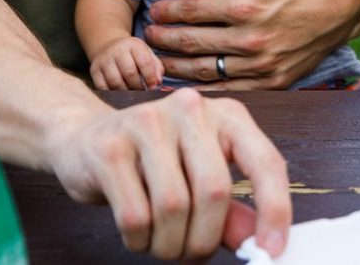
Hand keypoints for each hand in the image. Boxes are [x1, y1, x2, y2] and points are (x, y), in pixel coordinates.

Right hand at [46, 89, 289, 259]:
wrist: (85, 140)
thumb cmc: (155, 163)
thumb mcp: (202, 177)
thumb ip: (233, 210)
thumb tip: (263, 244)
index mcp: (228, 115)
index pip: (266, 162)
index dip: (275, 210)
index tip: (272, 250)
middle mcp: (192, 109)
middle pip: (215, 190)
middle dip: (205, 238)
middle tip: (194, 255)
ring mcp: (148, 123)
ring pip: (173, 207)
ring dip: (170, 244)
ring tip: (163, 244)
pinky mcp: (110, 148)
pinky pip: (134, 216)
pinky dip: (139, 240)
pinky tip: (137, 234)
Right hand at [90, 37, 163, 90]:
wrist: (109, 46)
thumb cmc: (133, 54)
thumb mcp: (147, 54)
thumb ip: (156, 67)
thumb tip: (158, 83)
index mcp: (133, 44)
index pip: (144, 62)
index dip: (150, 77)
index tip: (154, 87)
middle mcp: (117, 50)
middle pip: (129, 73)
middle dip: (139, 86)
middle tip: (144, 94)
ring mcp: (104, 60)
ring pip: (115, 82)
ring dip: (126, 92)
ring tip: (133, 95)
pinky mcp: (94, 70)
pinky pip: (103, 87)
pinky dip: (113, 94)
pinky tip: (120, 96)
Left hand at [145, 0, 359, 89]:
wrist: (339, 7)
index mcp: (245, 6)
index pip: (191, 11)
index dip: (167, 11)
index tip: (155, 10)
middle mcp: (251, 39)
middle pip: (191, 43)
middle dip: (163, 39)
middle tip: (148, 36)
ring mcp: (261, 64)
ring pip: (204, 70)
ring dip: (174, 66)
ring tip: (157, 60)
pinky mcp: (272, 82)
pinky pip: (228, 90)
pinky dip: (203, 88)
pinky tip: (186, 82)